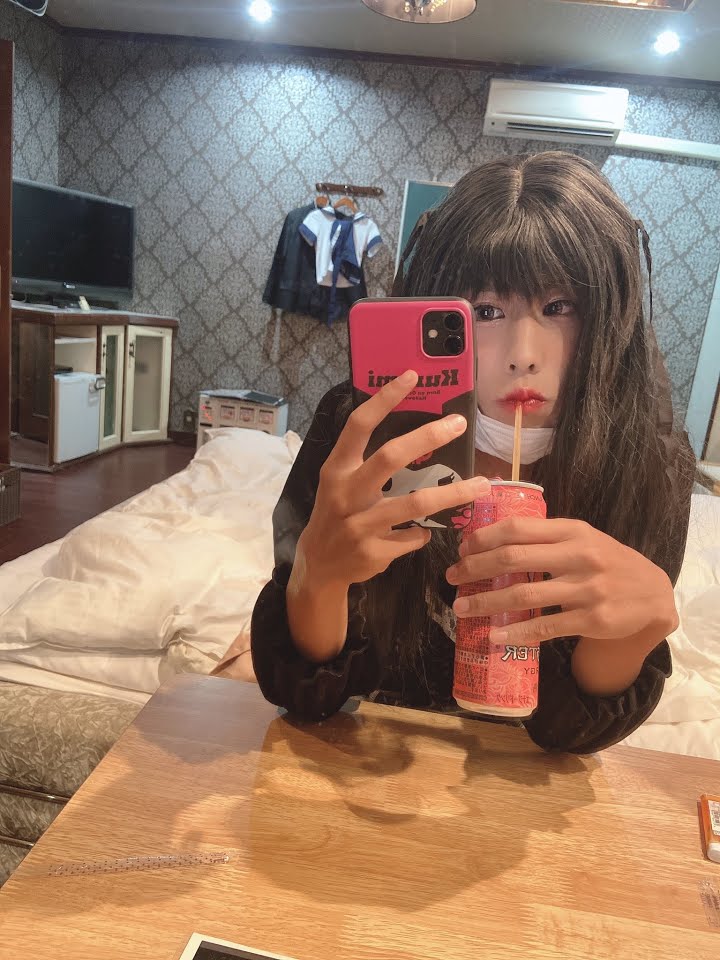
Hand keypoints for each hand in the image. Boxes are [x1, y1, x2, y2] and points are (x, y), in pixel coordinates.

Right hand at [298, 370, 489, 588]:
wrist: (318, 565)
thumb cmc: (336, 513)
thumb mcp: (339, 482)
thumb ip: (367, 460)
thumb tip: (417, 431)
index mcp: (337, 468)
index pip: (359, 425)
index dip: (384, 399)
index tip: (411, 376)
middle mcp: (345, 493)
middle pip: (390, 457)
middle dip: (427, 437)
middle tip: (459, 423)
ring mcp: (358, 525)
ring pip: (415, 504)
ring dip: (452, 493)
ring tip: (482, 485)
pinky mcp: (373, 552)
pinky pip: (413, 537)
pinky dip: (423, 533)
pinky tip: (424, 533)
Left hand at [446, 517, 678, 648]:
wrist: (653, 593)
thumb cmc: (608, 562)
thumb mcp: (584, 538)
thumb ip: (547, 537)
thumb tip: (493, 539)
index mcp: (573, 531)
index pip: (518, 528)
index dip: (484, 537)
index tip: (462, 548)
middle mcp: (579, 556)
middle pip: (514, 558)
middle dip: (476, 567)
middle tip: (452, 576)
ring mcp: (586, 589)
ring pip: (524, 594)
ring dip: (487, 602)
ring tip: (462, 607)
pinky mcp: (591, 619)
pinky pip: (545, 627)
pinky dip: (516, 632)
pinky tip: (495, 635)